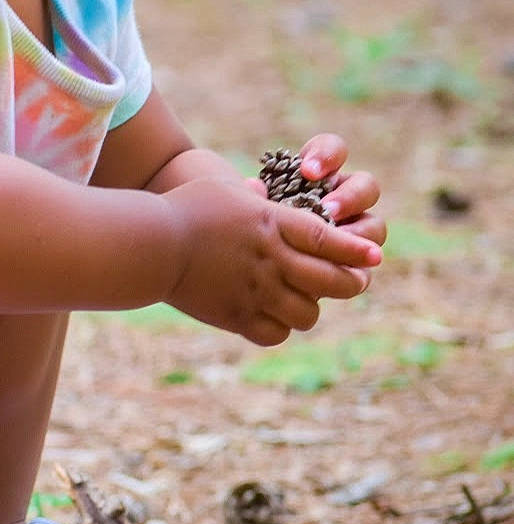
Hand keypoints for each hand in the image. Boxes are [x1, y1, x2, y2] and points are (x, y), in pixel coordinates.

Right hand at [165, 177, 382, 348]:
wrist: (149, 245)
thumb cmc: (183, 209)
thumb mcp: (220, 190)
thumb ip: (249, 196)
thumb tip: (259, 190)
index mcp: (271, 224)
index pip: (327, 239)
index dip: (354, 249)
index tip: (375, 256)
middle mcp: (271, 260)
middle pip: (330, 280)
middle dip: (349, 283)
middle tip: (353, 282)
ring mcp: (256, 291)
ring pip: (308, 313)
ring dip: (310, 308)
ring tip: (302, 301)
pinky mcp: (237, 317)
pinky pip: (275, 333)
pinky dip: (278, 328)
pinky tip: (270, 317)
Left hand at [247, 134, 385, 257]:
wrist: (260, 269)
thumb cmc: (256, 230)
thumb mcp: (254, 211)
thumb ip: (255, 196)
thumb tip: (253, 185)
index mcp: (321, 176)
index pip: (334, 150)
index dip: (327, 155)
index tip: (307, 170)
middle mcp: (344, 197)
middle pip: (366, 186)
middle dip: (350, 196)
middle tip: (328, 208)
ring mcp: (356, 229)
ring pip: (375, 224)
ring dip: (358, 232)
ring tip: (337, 242)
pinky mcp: (359, 260)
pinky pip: (368, 259)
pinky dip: (357, 262)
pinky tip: (340, 266)